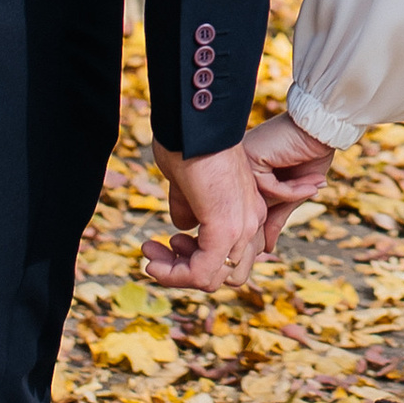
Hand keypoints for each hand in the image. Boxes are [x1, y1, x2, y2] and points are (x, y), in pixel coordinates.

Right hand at [144, 141, 269, 290]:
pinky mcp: (225, 229)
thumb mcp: (189, 185)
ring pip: (214, 279)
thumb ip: (190, 209)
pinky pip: (202, 273)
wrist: (195, 124)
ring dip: (178, 274)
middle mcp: (251, 222)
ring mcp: (241, 228)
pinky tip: (154, 261)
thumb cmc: (189, 145)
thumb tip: (182, 228)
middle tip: (161, 251)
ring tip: (152, 255)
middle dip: (189, 270)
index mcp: (246, 212)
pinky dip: (175, 274)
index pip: (231, 257)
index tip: (167, 244)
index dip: (197, 259)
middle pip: (226, 274)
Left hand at [244, 112, 335, 242]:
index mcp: (249, 175)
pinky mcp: (252, 158)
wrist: (321, 124)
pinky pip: (269, 188)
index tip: (270, 243)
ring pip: (260, 200)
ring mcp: (243, 163)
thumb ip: (279, 214)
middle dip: (274, 217)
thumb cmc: (311, 152)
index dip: (264, 226)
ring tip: (315, 185)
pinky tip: (311, 181)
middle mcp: (240, 168)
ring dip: (291, 197)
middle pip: (253, 208)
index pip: (251, 210)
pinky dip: (291, 189)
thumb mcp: (296, 189)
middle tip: (283, 228)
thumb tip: (266, 248)